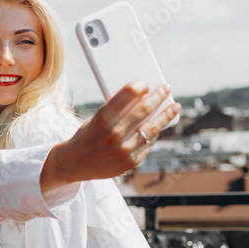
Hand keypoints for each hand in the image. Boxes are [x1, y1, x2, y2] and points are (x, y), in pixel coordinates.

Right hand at [42, 82, 180, 188]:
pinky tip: (158, 127)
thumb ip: (116, 111)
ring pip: (152, 128)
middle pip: (144, 109)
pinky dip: (154, 134)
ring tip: (175, 107)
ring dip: (166, 115)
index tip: (145, 83)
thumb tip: (142, 98)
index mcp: (102, 118)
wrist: (73, 164)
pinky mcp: (130, 161)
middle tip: (167, 88)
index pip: (127, 93)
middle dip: (158, 96)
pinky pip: (148, 144)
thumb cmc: (86, 137)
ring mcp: (124, 149)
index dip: (140, 86)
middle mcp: (114, 133)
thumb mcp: (94, 119)